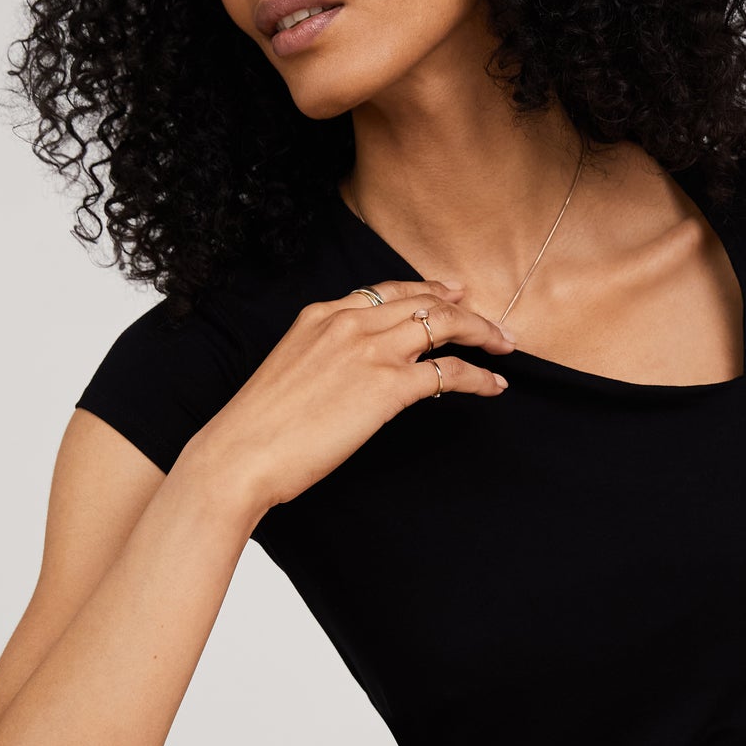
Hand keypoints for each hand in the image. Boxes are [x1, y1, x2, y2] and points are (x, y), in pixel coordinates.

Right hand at [186, 278, 514, 517]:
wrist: (241, 454)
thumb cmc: (259, 429)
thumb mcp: (290, 372)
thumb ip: (324, 359)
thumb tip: (352, 376)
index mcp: (321, 315)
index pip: (387, 291)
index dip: (427, 291)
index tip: (453, 293)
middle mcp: (348, 322)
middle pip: (423, 301)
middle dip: (465, 310)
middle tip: (492, 325)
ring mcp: (369, 350)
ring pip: (443, 325)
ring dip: (481, 333)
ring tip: (504, 347)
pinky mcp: (386, 386)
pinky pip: (448, 371)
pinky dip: (478, 376)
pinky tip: (494, 385)